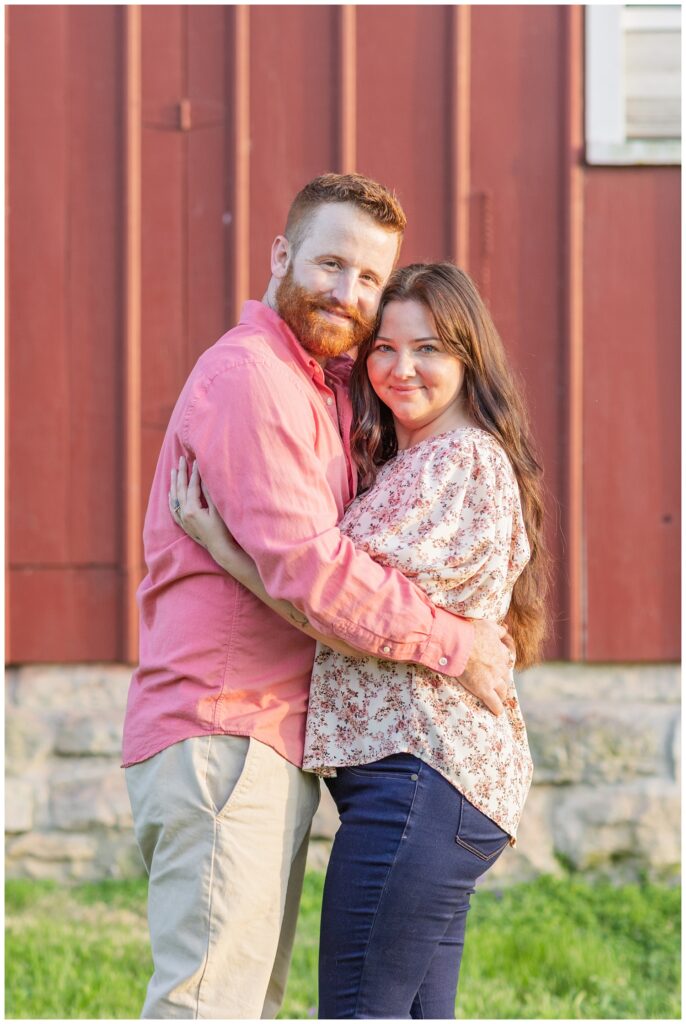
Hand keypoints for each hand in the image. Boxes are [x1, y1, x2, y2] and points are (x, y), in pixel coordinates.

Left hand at [169, 457, 246, 573]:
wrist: (221, 549)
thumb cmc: (224, 530)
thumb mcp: (218, 510)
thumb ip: (209, 494)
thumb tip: (203, 478)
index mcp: (192, 509)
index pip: (192, 486)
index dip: (195, 472)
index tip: (196, 460)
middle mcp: (184, 514)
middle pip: (180, 489)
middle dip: (181, 473)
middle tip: (181, 459)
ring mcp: (183, 520)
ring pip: (175, 498)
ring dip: (174, 483)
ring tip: (174, 470)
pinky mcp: (184, 525)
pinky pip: (173, 509)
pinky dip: (171, 498)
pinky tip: (170, 492)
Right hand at [458, 620, 515, 715]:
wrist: (457, 643)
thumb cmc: (470, 632)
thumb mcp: (487, 625)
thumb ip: (498, 629)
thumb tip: (506, 630)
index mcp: (501, 652)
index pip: (505, 661)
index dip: (500, 664)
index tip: (496, 667)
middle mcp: (500, 667)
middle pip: (505, 677)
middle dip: (502, 681)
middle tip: (497, 684)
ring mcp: (493, 679)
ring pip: (502, 691)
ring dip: (501, 694)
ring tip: (498, 698)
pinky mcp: (484, 689)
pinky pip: (494, 703)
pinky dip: (496, 708)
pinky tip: (497, 712)